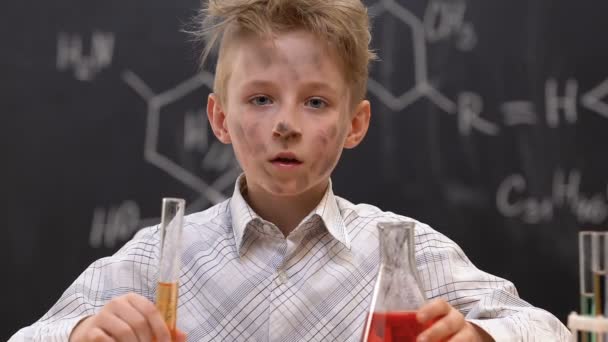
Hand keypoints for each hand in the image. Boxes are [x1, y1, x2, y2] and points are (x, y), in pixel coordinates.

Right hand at [69, 293, 186, 341]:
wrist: (92, 334)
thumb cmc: (124, 330)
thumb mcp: (143, 327)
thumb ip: (163, 331)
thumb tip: (183, 335)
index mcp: (133, 299)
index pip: (151, 310)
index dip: (162, 329)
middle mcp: (116, 303)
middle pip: (139, 322)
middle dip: (148, 341)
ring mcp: (102, 316)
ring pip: (125, 332)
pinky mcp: (91, 331)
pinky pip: (106, 340)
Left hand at [416, 298, 492, 341]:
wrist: (465, 336)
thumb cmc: (440, 327)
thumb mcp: (432, 323)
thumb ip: (418, 326)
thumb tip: (390, 331)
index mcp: (445, 311)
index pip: (440, 305)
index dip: (430, 310)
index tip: (418, 318)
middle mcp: (457, 320)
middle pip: (449, 323)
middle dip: (435, 332)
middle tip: (421, 341)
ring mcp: (466, 333)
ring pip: (461, 338)